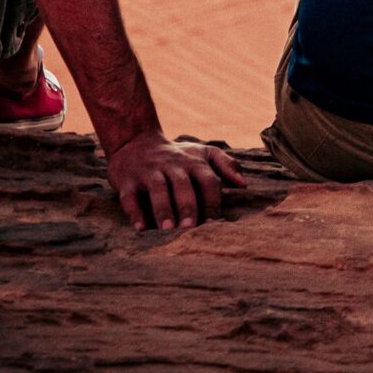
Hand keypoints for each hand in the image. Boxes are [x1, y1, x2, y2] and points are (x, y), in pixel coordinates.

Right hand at [107, 133, 246, 229]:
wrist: (135, 142)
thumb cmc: (177, 156)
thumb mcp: (203, 153)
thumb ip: (226, 165)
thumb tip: (244, 185)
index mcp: (194, 162)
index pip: (208, 181)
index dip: (212, 201)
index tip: (215, 224)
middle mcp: (173, 165)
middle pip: (183, 185)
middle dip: (188, 207)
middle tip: (190, 229)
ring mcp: (149, 171)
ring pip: (157, 189)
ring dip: (163, 209)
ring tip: (168, 230)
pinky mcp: (128, 180)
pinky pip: (130, 196)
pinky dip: (135, 212)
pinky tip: (140, 228)